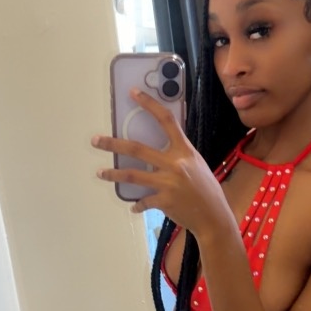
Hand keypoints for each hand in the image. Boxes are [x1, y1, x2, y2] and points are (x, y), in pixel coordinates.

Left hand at [92, 89, 231, 235]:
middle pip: (137, 149)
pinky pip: (143, 201)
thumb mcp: (197, 164)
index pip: (166, 120)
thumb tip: (160, 150)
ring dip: (113, 174)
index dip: (149, 104)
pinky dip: (137, 204)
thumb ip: (179, 155)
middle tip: (96, 141)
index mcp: (185, 150)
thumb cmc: (207, 190)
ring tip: (100, 172)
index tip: (134, 93)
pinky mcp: (164, 201)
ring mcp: (168, 183)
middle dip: (113, 144)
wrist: (214, 217)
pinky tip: (133, 207)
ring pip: (132, 175)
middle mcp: (175, 164)